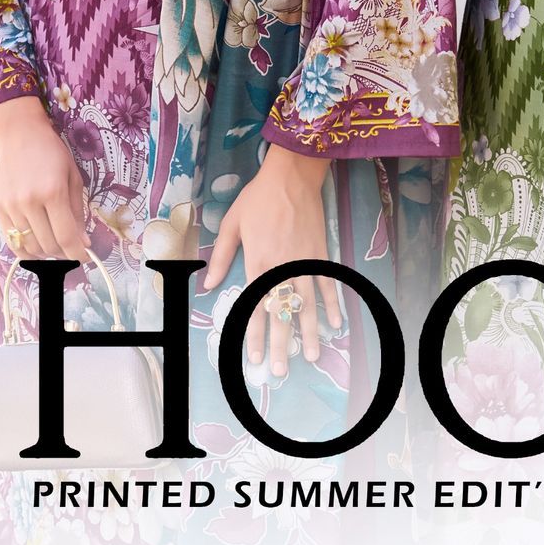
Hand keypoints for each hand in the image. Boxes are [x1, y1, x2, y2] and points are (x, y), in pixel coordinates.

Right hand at [0, 96, 90, 260]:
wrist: (19, 134)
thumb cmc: (52, 152)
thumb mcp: (72, 177)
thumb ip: (77, 212)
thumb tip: (83, 242)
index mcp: (53, 192)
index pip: (66, 236)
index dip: (78, 253)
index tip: (87, 258)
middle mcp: (29, 202)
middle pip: (49, 245)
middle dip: (65, 253)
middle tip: (73, 249)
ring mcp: (11, 207)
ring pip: (31, 247)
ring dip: (47, 253)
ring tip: (57, 246)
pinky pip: (13, 242)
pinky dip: (27, 250)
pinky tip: (38, 245)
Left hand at [202, 143, 341, 376]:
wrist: (292, 174)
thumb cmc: (258, 198)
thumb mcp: (232, 224)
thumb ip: (221, 257)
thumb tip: (207, 286)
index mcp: (257, 262)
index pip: (255, 305)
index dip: (254, 334)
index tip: (254, 357)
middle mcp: (282, 266)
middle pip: (281, 312)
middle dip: (280, 343)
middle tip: (280, 369)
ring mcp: (304, 261)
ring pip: (307, 303)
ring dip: (309, 331)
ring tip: (312, 355)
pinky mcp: (321, 253)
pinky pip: (328, 283)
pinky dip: (333, 303)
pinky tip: (336, 323)